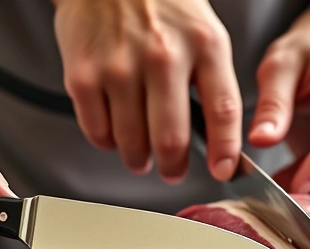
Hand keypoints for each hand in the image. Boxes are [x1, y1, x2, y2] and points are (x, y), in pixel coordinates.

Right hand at [53, 0, 241, 182]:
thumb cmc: (161, 7)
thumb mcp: (203, 35)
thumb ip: (213, 84)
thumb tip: (218, 141)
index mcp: (204, 45)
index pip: (223, 111)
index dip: (225, 150)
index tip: (223, 171)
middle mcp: (163, 56)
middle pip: (171, 139)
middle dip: (173, 167)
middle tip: (172, 170)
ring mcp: (120, 66)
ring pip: (132, 143)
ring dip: (138, 159)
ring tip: (140, 154)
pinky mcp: (83, 74)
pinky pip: (97, 132)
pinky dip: (107, 142)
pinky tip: (114, 130)